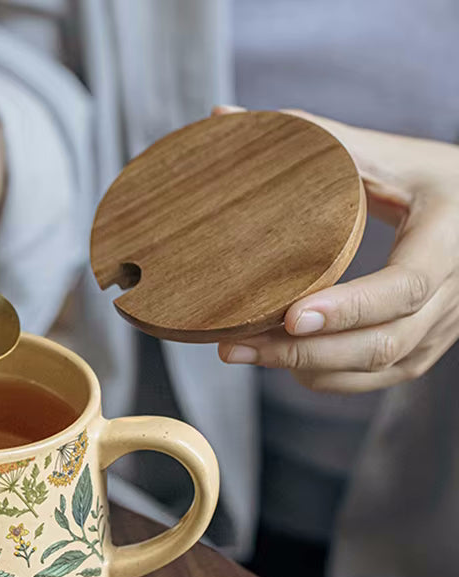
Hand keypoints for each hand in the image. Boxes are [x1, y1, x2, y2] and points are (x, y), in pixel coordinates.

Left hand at [216, 107, 458, 392]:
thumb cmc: (437, 180)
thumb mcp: (390, 154)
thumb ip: (315, 138)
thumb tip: (222, 117)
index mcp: (449, 240)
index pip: (402, 288)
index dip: (348, 309)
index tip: (290, 316)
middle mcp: (451, 294)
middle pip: (380, 343)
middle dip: (302, 350)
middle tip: (234, 345)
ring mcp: (442, 327)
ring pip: (376, 368)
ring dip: (305, 367)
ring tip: (243, 352)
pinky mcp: (426, 346)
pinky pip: (379, 378)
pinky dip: (329, 377)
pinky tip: (286, 364)